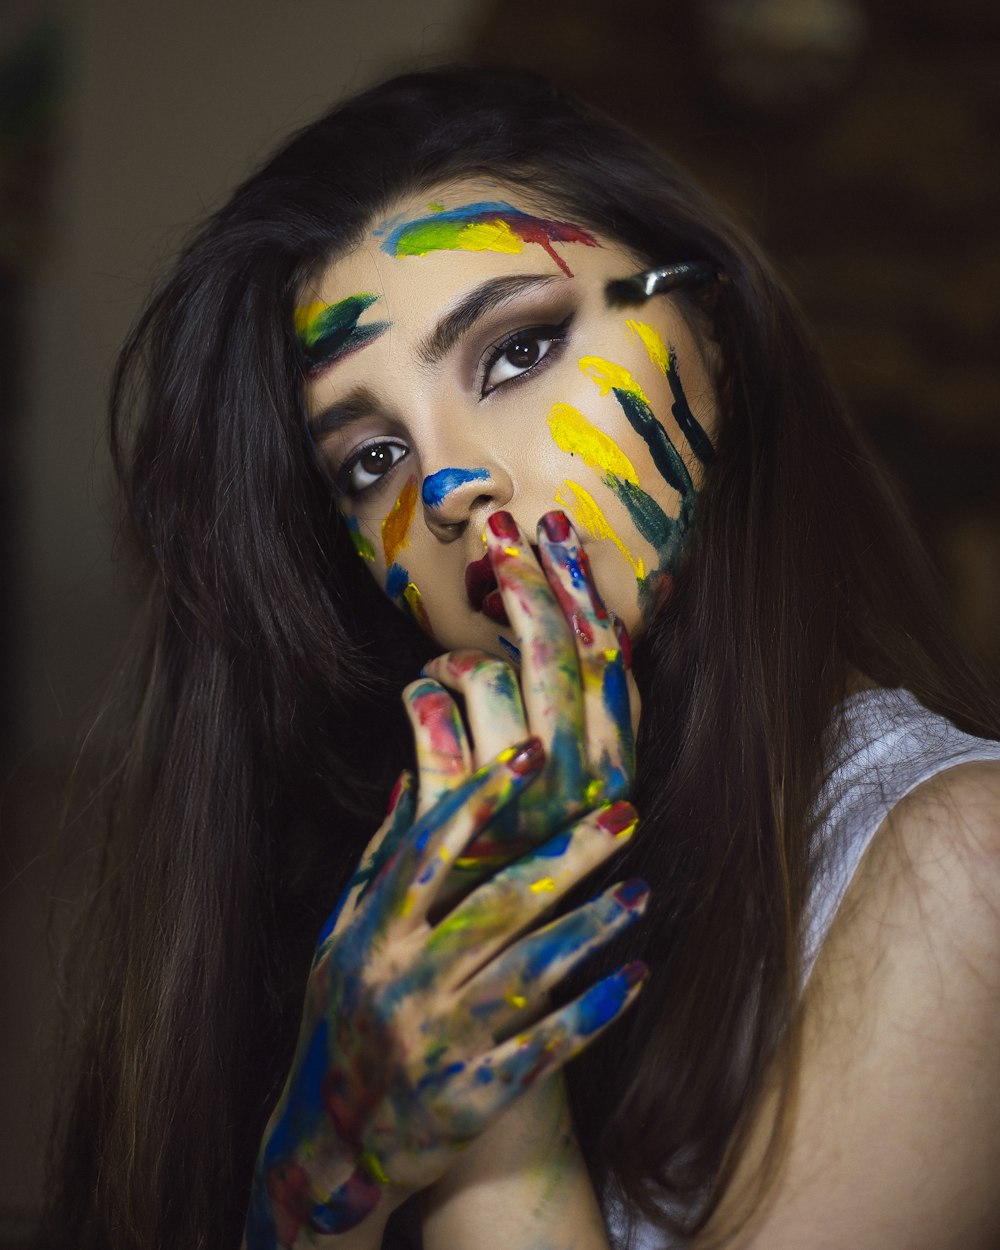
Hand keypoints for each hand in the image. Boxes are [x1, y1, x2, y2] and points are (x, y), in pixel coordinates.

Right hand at [244, 743, 647, 1248]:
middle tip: (624, 813)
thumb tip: (413, 781)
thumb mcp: (338, 943)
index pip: (430, 852)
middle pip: (499, 903)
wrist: (327, 1150)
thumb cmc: (339, 1024)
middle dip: (568, 854)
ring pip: (532, 971)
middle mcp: (403, 984)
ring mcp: (439, 1044)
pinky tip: (636, 976)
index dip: (481, 799)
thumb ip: (378, 864)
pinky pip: (547, 1046)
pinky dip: (595, 1011)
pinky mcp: (473, 1097)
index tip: (532, 755)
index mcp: (372, 939)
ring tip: (641, 889)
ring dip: (594, 925)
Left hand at [414, 509, 638, 875]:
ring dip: (455, 657)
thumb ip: (608, 694)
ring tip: (447, 674)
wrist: (479, 938)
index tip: (556, 529)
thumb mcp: (589, 769)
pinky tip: (421, 699)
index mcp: (615, 768)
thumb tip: (664, 591)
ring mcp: (515, 800)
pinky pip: (429, 714)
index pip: (605, 655)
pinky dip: (419, 693)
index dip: (579, 585)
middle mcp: (575, 784)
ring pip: (485, 673)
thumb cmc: (530, 835)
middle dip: (524, 577)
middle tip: (498, 529)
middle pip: (552, 652)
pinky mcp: (455, 815)